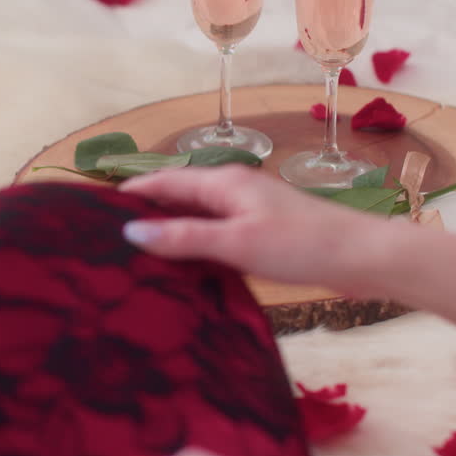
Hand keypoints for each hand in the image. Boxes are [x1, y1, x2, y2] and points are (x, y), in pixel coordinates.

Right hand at [119, 165, 398, 293]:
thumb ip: (184, 238)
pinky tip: (184, 272)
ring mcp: (248, 211)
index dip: (128, 195)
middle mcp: (232, 190)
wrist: (364, 258)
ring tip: (135, 261)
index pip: (161, 182)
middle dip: (144, 215)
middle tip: (106, 243)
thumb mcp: (236, 242)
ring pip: (196, 219)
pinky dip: (194, 248)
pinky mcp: (262, 234)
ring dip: (169, 234)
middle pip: (176, 198)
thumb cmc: (302, 245)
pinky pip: (214, 235)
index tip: (91, 213)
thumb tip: (131, 232)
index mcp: (223, 182)